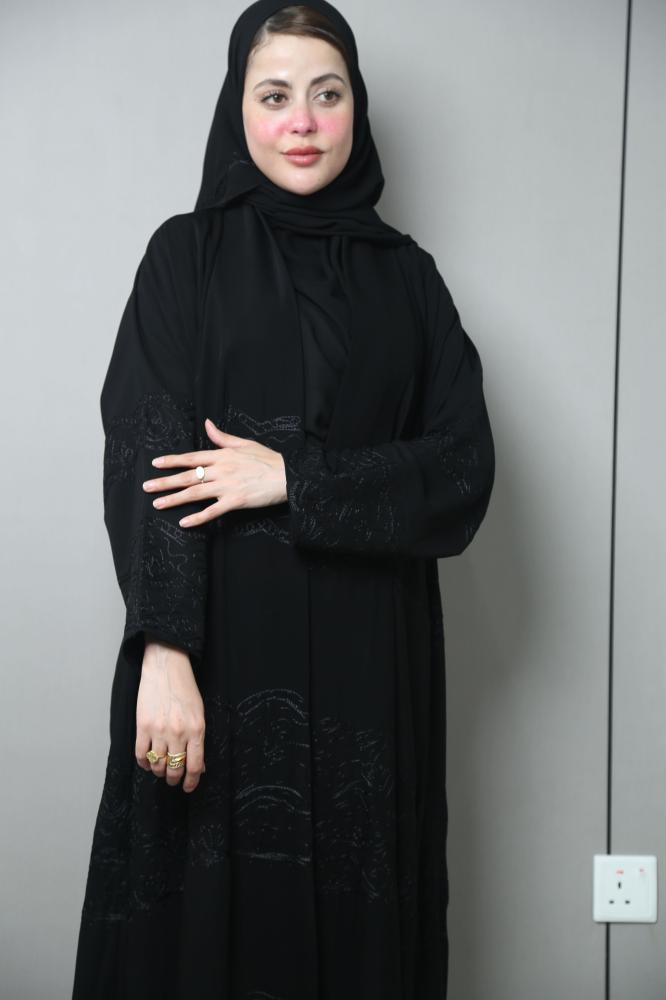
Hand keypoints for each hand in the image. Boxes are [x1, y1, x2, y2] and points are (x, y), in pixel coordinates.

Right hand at [135, 638, 205, 792]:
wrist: (166, 668)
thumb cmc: (185, 689)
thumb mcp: (199, 714)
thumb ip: (198, 739)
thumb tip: (198, 765)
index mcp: (197, 730)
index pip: (195, 766)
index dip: (191, 781)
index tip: (188, 786)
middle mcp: (178, 733)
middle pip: (175, 768)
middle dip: (174, 779)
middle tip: (173, 779)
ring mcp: (159, 730)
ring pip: (158, 764)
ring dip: (159, 771)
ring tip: (161, 769)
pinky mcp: (142, 726)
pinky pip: (141, 754)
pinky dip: (144, 763)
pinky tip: (147, 762)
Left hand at [142, 417, 287, 527]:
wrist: (287, 476)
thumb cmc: (268, 459)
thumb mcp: (244, 443)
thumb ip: (222, 437)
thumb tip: (207, 424)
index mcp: (222, 455)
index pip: (191, 458)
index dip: (172, 461)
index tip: (156, 463)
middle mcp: (221, 470)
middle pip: (187, 476)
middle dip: (165, 482)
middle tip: (147, 487)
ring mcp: (227, 486)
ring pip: (195, 493)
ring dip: (174, 499)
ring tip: (158, 504)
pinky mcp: (235, 501)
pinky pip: (212, 511)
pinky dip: (198, 517)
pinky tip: (184, 522)